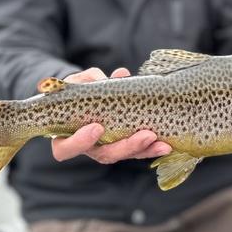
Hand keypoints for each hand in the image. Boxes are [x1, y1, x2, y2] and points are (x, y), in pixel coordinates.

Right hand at [48, 67, 171, 163]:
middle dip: (126, 146)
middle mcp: (87, 147)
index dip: (79, 141)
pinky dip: (151, 147)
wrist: (88, 94)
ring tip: (163, 143)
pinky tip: (166, 144)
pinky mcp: (123, 145)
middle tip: (146, 135)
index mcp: (65, 136)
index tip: (96, 127)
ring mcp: (106, 148)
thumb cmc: (77, 89)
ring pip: (124, 155)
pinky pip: (137, 150)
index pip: (65, 149)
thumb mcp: (77, 82)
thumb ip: (90, 79)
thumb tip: (115, 76)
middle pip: (104, 155)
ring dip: (145, 149)